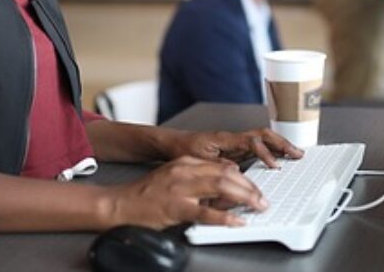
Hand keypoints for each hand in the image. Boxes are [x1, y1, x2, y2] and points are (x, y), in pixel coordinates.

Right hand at [107, 156, 268, 227]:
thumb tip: (225, 190)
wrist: (121, 204)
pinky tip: (237, 221)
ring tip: (257, 206)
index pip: (223, 166)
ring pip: (222, 188)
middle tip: (262, 198)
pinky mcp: (177, 207)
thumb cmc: (147, 194)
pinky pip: (207, 212)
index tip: (254, 187)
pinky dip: (226, 217)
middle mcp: (185, 171)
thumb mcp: (175, 178)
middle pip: (227, 174)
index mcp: (186, 163)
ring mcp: (181, 189)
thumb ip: (199, 181)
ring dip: (245, 197)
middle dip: (249, 187)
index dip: (243, 178)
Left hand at [164, 128, 302, 168]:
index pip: (251, 141)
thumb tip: (236, 171)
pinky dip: (271, 150)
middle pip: (263, 135)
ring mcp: (235, 142)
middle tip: (297, 153)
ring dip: (280, 145)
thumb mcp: (197, 160)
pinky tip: (280, 158)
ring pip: (263, 139)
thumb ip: (217, 164)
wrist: (172, 143)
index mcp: (224, 138)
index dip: (265, 153)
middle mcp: (233, 138)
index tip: (274, 165)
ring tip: (295, 154)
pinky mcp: (235, 148)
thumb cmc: (182, 149)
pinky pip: (257, 147)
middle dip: (282, 143)